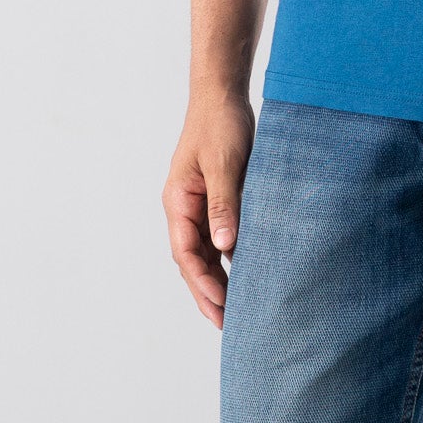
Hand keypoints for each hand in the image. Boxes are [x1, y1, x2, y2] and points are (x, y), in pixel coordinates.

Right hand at [164, 88, 255, 328]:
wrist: (222, 98)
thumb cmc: (220, 126)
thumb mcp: (225, 165)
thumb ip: (224, 206)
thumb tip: (225, 248)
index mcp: (178, 202)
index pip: (185, 253)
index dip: (201, 282)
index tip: (220, 305)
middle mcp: (184, 209)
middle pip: (191, 261)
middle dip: (206, 293)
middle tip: (226, 325)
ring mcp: (198, 207)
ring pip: (204, 254)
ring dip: (216, 281)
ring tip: (235, 311)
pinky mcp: (214, 202)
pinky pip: (217, 239)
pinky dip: (227, 261)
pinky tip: (244, 277)